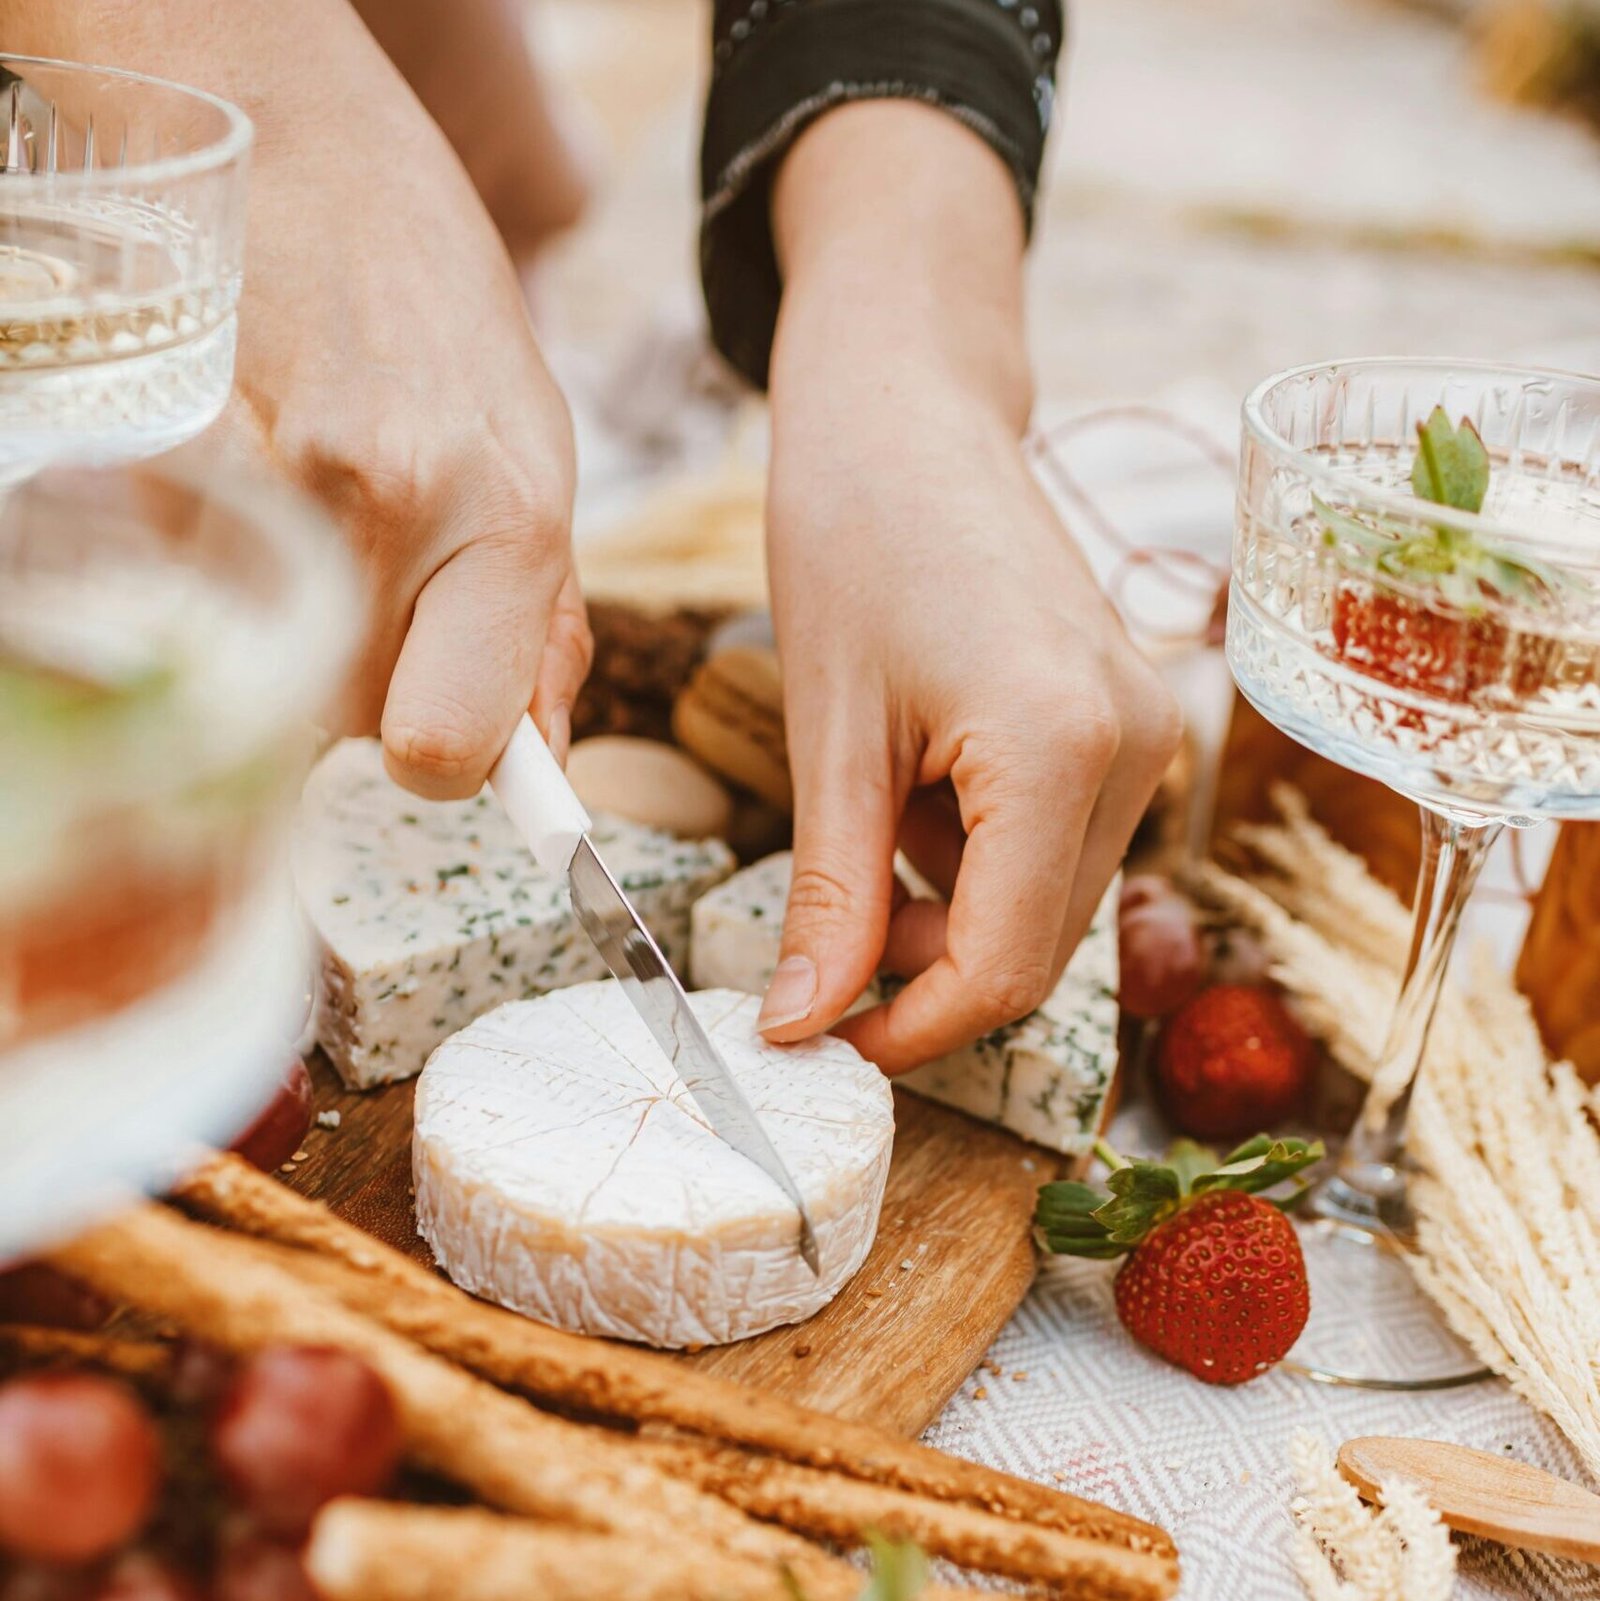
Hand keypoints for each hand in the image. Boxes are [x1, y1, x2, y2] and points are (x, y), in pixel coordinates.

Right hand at [27, 0, 590, 796]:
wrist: (289, 143)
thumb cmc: (433, 305)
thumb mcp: (538, 454)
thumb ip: (542, 621)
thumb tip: (539, 757)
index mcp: (508, 517)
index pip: (449, 749)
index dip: (446, 756)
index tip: (444, 730)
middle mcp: (391, 508)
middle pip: (350, 724)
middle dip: (374, 683)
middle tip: (383, 571)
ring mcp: (265, 482)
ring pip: (274, 675)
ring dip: (300, 631)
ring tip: (323, 509)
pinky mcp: (166, 457)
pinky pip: (199, 602)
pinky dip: (226, 574)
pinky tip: (260, 480)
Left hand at [759, 380, 1179, 1070]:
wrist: (907, 414)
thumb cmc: (854, 539)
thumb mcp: (830, 737)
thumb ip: (830, 894)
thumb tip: (802, 1025)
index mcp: (1063, 749)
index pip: (1005, 967)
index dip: (909, 1030)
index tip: (823, 1044)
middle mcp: (1134, 749)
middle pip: (1037, 947)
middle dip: (925, 970)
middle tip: (825, 940)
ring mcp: (1142, 731)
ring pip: (1046, 902)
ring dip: (948, 907)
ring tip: (870, 814)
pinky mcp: (1123, 719)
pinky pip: (1056, 842)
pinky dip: (977, 854)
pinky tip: (918, 782)